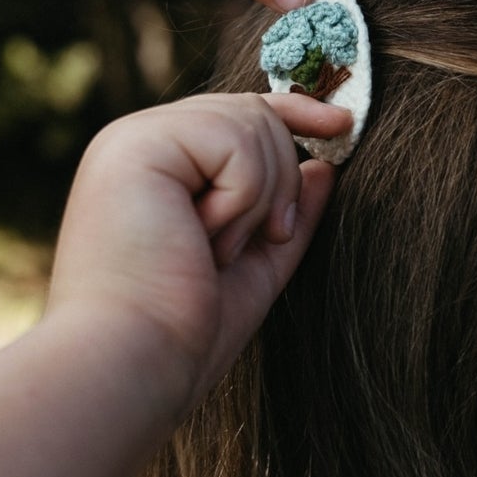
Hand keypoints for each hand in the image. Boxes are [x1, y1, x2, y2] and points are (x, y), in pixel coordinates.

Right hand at [46, 94, 349, 422]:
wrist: (135, 363)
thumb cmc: (185, 330)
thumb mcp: (256, 263)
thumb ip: (287, 211)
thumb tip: (324, 166)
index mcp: (155, 168)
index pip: (236, 115)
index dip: (296, 112)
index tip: (344, 125)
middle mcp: (137, 144)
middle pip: (253, 114)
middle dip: (281, 180)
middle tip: (263, 239)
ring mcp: (132, 140)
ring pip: (251, 123)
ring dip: (260, 199)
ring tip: (215, 250)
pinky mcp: (135, 145)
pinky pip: (234, 141)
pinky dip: (242, 199)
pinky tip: (201, 239)